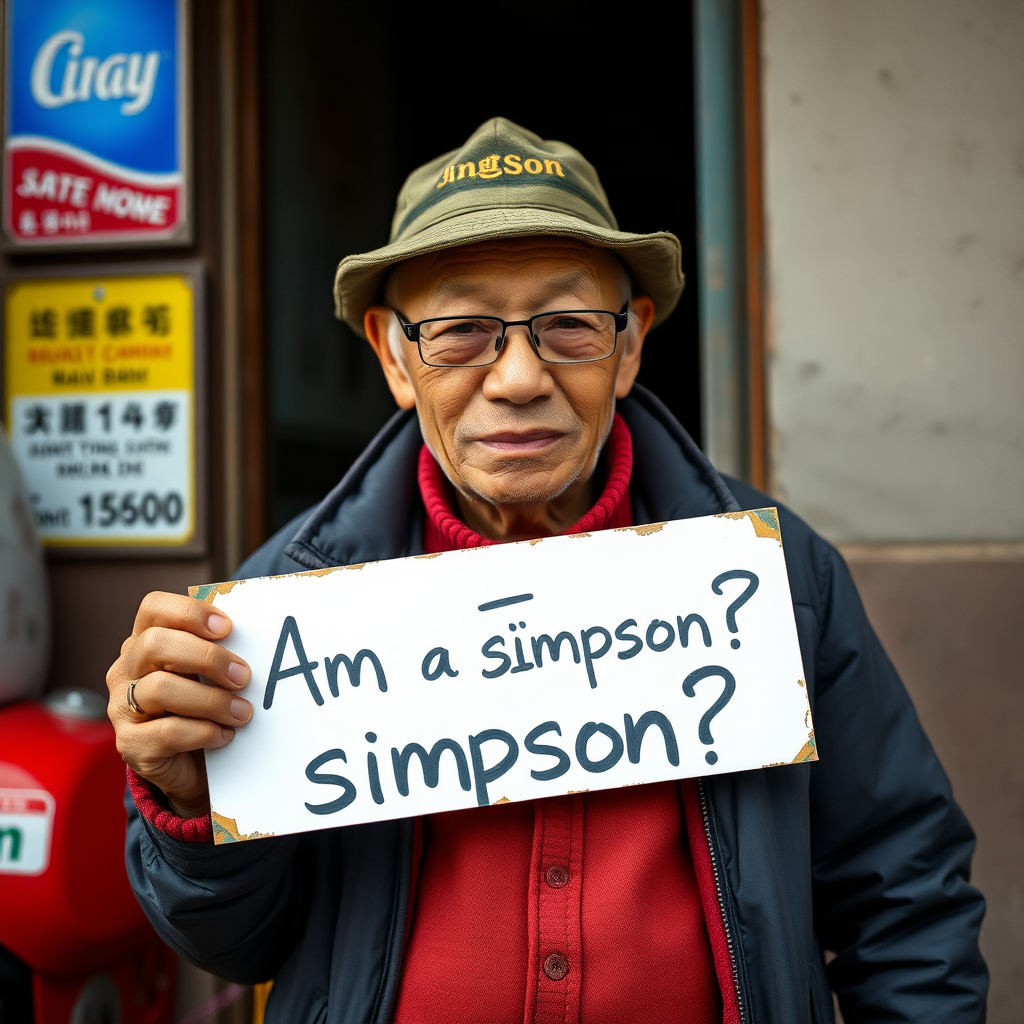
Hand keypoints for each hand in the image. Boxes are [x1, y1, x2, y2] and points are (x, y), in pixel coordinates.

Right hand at [106, 592, 252, 818]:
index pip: (153, 608)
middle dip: (207, 658)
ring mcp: (121, 708)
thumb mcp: (209, 674)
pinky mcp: (130, 745)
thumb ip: (219, 651)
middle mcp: (125, 670)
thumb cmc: (205, 708)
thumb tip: (256, 636)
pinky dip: (204, 732)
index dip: (189, 612)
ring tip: (243, 713)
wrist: (191, 767)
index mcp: (144, 642)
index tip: (227, 628)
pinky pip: (167, 732)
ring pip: (161, 689)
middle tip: (243, 676)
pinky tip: (224, 736)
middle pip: (155, 644)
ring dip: (212, 701)